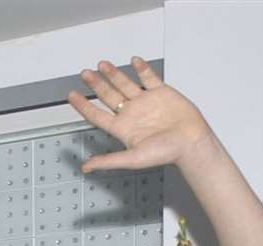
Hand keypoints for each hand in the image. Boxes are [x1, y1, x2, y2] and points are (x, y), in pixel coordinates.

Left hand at [69, 58, 214, 174]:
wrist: (191, 143)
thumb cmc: (165, 153)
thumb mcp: (132, 159)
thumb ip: (108, 160)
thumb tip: (85, 168)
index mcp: (122, 128)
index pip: (97, 115)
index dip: (83, 105)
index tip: (71, 95)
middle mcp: (131, 113)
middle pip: (108, 96)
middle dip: (96, 84)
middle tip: (84, 73)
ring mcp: (145, 102)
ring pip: (125, 84)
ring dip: (113, 74)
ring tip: (102, 64)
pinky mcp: (161, 93)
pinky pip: (148, 78)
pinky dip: (141, 68)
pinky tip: (133, 60)